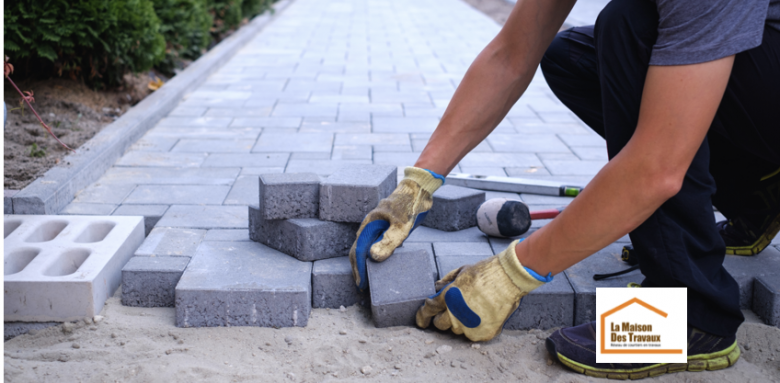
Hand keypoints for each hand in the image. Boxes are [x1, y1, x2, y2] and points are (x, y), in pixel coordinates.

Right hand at [349, 167, 443, 290]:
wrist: (419, 189)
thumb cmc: (410, 205)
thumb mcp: (402, 225)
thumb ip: (388, 241)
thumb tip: (372, 258)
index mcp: (369, 225)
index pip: (359, 251)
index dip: (359, 269)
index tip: (361, 284)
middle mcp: (370, 226)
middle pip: (359, 250)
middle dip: (359, 269)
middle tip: (362, 286)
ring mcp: (377, 226)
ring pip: (366, 247)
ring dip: (365, 263)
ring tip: (369, 278)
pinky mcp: (386, 227)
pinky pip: (376, 244)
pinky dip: (375, 256)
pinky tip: (380, 264)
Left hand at [415, 240, 548, 340]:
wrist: (509, 278)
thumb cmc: (485, 272)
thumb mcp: (461, 272)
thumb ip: (446, 282)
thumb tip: (436, 288)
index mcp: (448, 298)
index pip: (428, 311)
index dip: (422, 317)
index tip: (422, 321)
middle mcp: (456, 314)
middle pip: (440, 324)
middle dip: (443, 318)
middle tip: (452, 310)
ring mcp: (470, 326)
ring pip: (457, 330)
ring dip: (459, 323)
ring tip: (471, 310)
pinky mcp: (483, 333)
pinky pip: (473, 335)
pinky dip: (475, 328)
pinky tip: (481, 316)